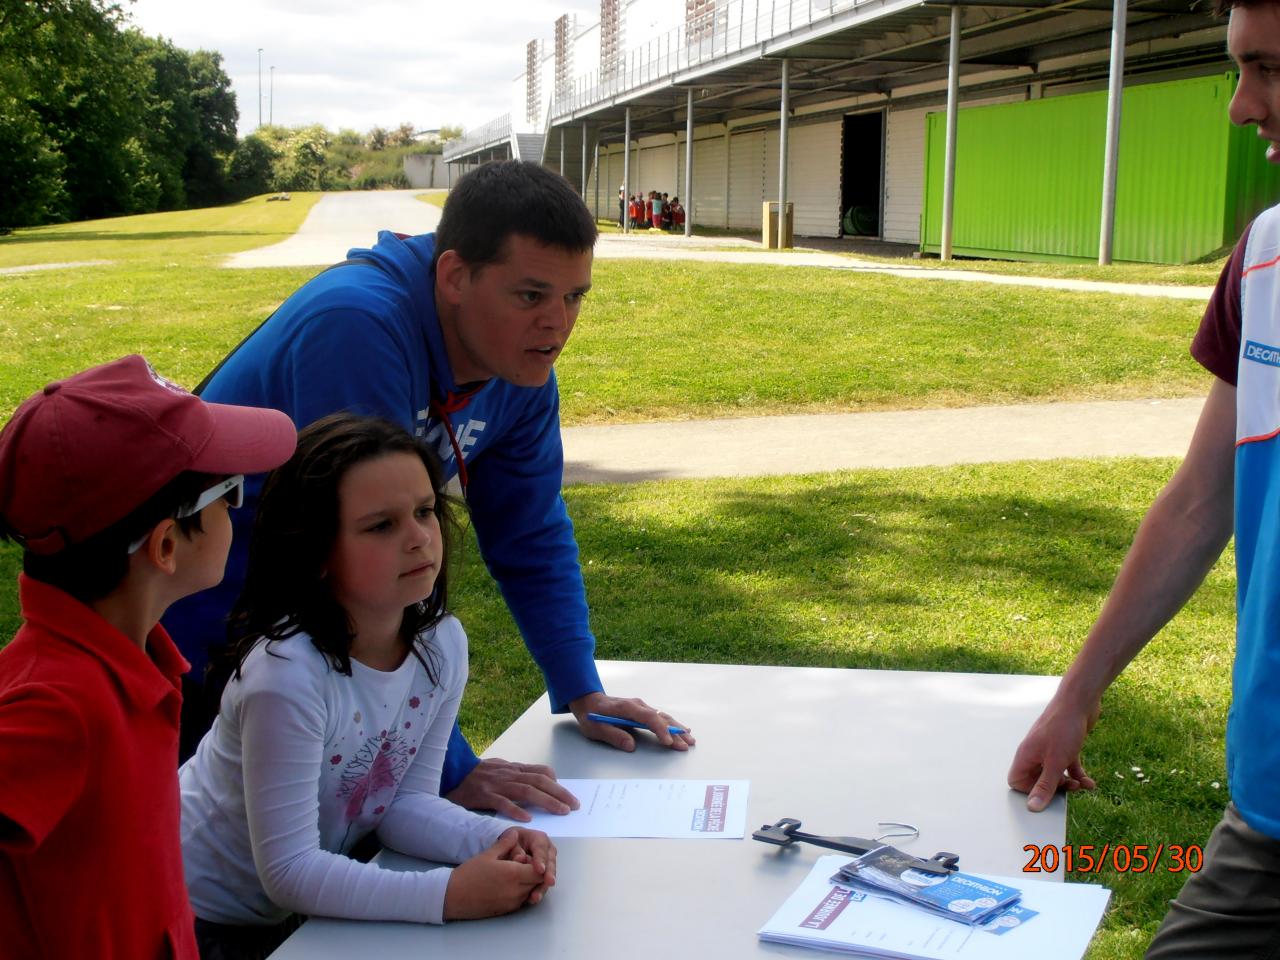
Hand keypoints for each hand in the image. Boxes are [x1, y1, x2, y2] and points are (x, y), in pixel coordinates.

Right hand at [443, 828, 556, 918]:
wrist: (452, 896)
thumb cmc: (469, 873)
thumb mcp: (488, 854)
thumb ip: (505, 843)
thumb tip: (515, 833)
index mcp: (513, 874)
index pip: (539, 872)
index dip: (538, 864)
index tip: (530, 858)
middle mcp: (516, 891)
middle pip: (537, 883)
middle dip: (535, 874)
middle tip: (525, 864)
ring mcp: (512, 903)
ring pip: (530, 892)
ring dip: (528, 884)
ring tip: (516, 874)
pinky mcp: (506, 911)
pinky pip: (521, 901)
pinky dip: (521, 893)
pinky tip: (509, 885)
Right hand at [444, 757, 579, 821]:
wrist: (453, 773)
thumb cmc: (478, 774)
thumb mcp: (501, 768)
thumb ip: (518, 775)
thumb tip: (538, 780)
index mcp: (514, 769)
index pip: (541, 772)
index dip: (556, 783)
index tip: (568, 795)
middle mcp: (509, 774)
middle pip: (539, 781)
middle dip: (559, 793)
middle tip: (574, 806)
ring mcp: (498, 784)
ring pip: (526, 791)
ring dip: (546, 801)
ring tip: (560, 811)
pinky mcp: (485, 795)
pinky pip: (502, 802)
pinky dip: (516, 810)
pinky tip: (527, 819)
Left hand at [569, 691, 695, 751]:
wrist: (589, 702)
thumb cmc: (592, 716)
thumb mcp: (596, 728)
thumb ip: (613, 736)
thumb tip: (631, 746)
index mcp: (627, 708)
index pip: (648, 717)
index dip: (660, 729)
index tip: (668, 742)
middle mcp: (638, 705)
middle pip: (660, 717)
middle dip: (675, 731)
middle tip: (686, 744)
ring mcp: (641, 708)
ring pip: (663, 717)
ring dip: (677, 728)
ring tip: (690, 739)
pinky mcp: (642, 712)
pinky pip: (660, 718)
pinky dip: (672, 725)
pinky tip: (682, 730)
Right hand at [1007, 697, 1100, 811]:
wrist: (1080, 702)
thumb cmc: (1063, 727)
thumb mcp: (1055, 762)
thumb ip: (1044, 786)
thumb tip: (1032, 807)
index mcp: (1026, 756)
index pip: (1017, 781)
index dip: (1030, 791)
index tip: (1047, 792)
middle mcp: (1036, 753)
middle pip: (1038, 780)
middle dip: (1054, 789)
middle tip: (1068, 789)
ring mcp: (1050, 750)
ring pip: (1055, 774)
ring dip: (1069, 783)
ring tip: (1082, 785)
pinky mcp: (1065, 747)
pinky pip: (1068, 767)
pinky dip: (1078, 775)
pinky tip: (1090, 781)